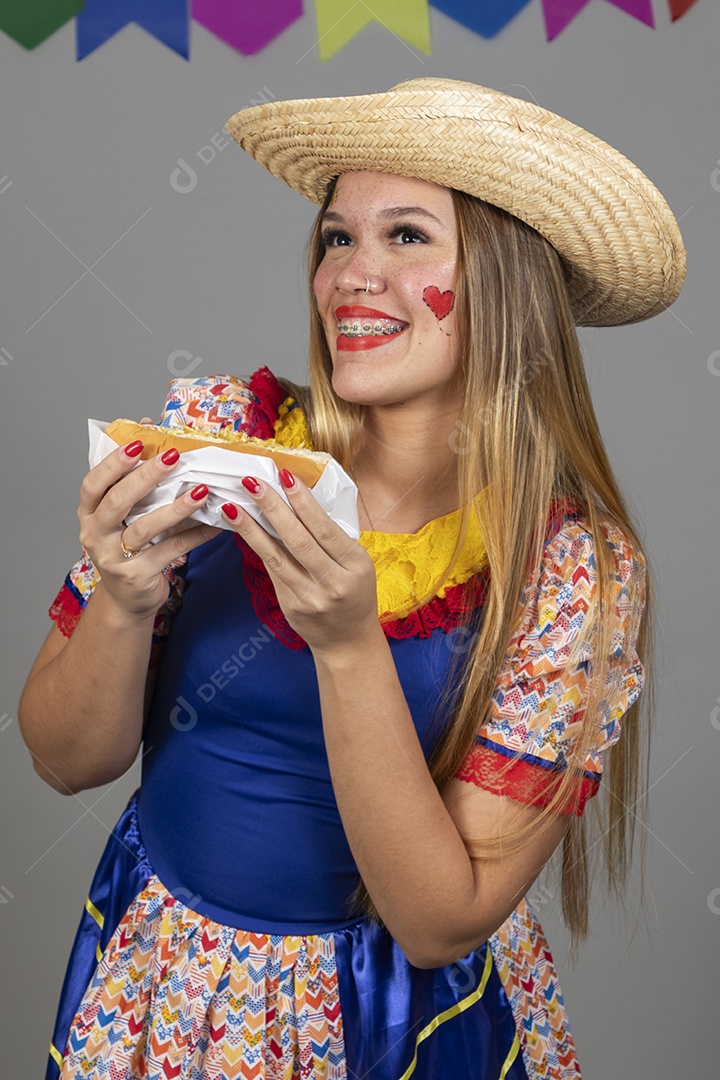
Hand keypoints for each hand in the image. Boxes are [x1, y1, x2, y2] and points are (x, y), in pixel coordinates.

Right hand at [78, 440, 220, 621]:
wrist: (127, 598)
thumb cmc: (128, 545)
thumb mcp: (124, 513)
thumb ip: (133, 474)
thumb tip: (147, 424)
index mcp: (89, 513)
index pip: (93, 484)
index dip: (113, 464)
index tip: (138, 445)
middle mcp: (95, 534)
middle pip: (117, 501)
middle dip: (146, 477)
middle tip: (174, 457)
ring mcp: (114, 557)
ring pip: (146, 527)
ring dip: (176, 508)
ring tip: (201, 491)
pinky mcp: (137, 575)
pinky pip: (172, 550)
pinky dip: (196, 535)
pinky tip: (216, 524)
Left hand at [222, 471, 378, 653]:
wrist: (348, 641)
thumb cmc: (354, 593)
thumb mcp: (358, 565)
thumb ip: (334, 539)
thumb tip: (301, 499)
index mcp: (356, 565)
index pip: (325, 529)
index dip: (304, 502)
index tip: (285, 476)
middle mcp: (334, 582)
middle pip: (298, 540)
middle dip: (273, 508)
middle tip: (252, 482)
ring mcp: (310, 597)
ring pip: (276, 557)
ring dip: (251, 528)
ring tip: (233, 506)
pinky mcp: (291, 606)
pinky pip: (271, 570)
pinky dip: (256, 546)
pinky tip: (241, 529)